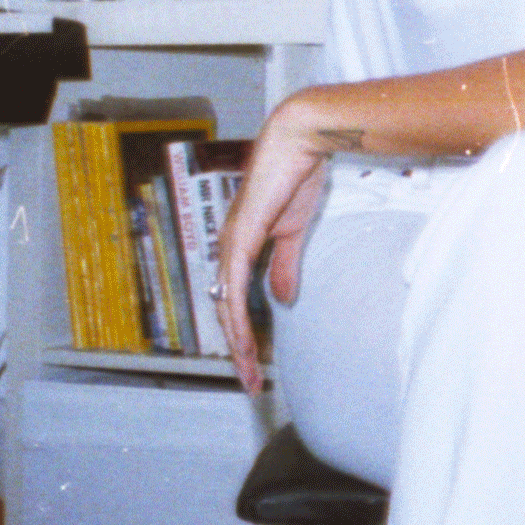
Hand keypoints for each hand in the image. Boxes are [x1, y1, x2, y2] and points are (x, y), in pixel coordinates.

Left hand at [215, 102, 329, 393]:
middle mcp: (228, 245)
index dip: (243, 333)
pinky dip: (236, 314)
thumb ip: (285, 264)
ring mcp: (231, 241)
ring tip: (248, 372)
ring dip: (237, 341)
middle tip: (249, 383)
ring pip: (226, 303)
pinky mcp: (240, 235)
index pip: (235, 298)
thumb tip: (282, 299)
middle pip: (225, 309)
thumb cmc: (295, 176)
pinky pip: (234, 284)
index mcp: (241, 244)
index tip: (254, 364)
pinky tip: (243, 338)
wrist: (299, 141)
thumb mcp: (293, 231)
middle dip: (237, 349)